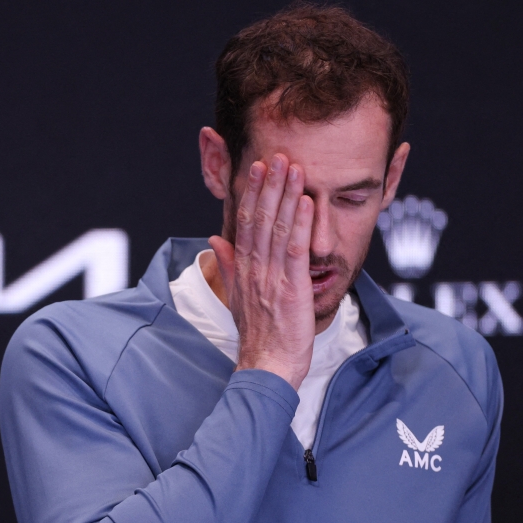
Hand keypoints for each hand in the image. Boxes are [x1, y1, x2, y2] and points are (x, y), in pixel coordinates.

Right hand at [209, 154, 314, 390]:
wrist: (266, 366)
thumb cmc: (258, 336)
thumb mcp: (237, 297)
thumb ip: (228, 265)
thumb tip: (215, 239)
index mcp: (244, 270)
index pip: (245, 223)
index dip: (252, 194)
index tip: (257, 169)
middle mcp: (255, 269)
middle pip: (260, 219)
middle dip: (268, 186)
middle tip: (276, 156)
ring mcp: (272, 278)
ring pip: (277, 229)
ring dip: (286, 196)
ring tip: (293, 168)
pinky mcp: (291, 289)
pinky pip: (294, 251)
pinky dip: (300, 225)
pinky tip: (307, 202)